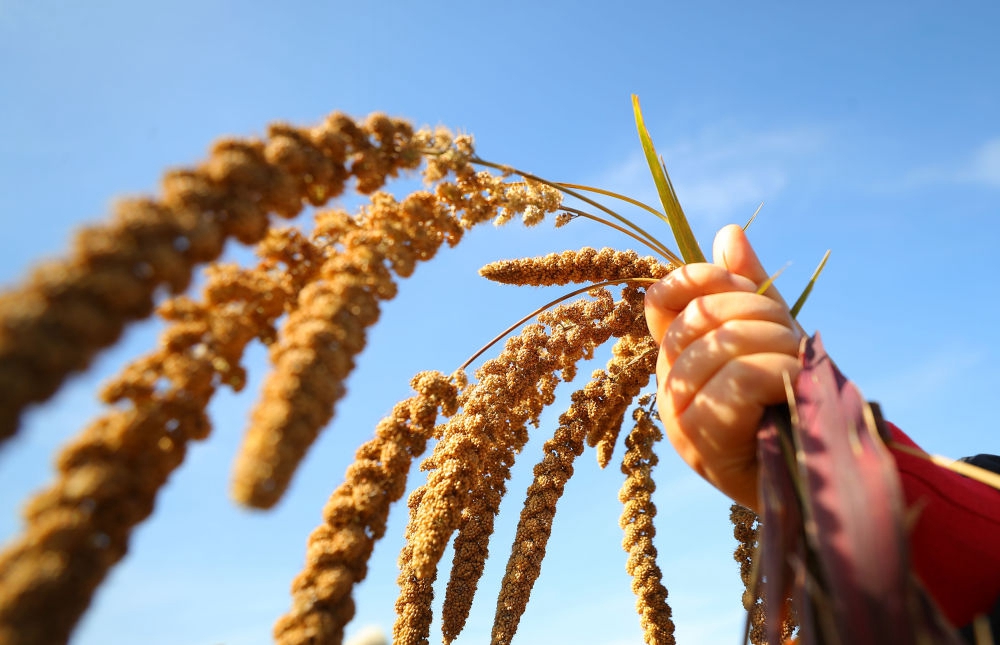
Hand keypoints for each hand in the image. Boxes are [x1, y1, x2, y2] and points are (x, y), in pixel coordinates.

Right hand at [643, 225, 802, 510]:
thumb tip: (728, 233)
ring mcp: (677, 415)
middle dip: (757, 311)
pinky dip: (776, 372)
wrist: (817, 474)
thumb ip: (748, 290)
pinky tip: (794, 384)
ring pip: (719, 348)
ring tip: (798, 366)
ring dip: (774, 346)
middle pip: (697, 317)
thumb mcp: (773, 336)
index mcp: (678, 355)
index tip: (746, 286)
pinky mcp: (699, 442)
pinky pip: (735, 381)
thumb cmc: (792, 402)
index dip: (700, 279)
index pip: (661, 299)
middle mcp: (668, 383)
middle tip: (791, 336)